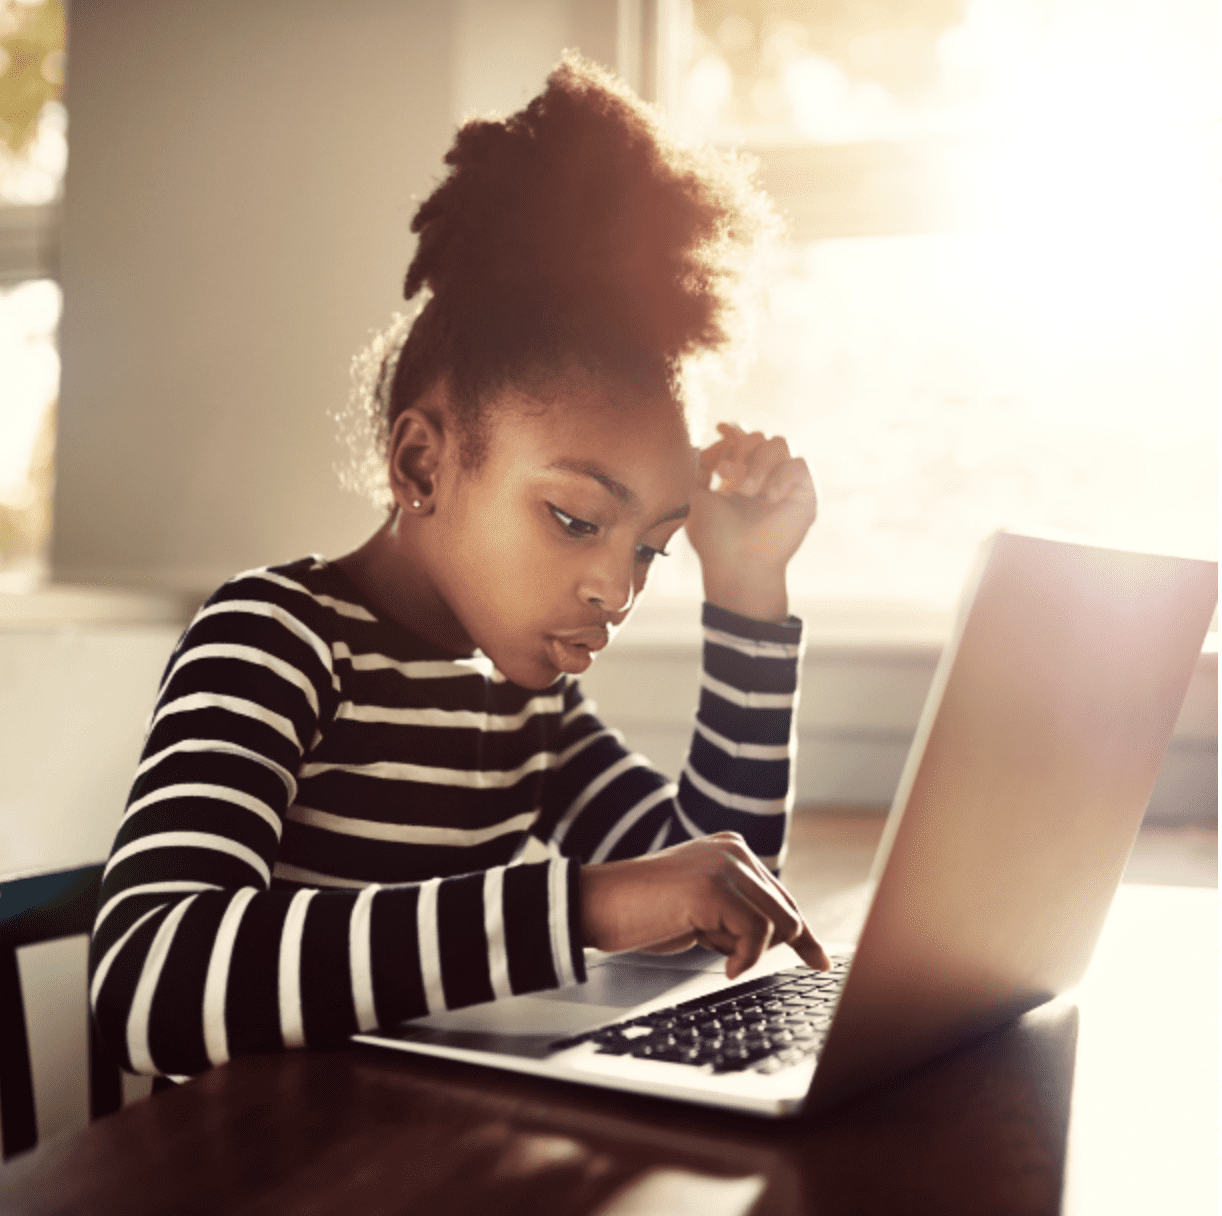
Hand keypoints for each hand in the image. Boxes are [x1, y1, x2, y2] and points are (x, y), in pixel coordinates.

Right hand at [580, 832, 830, 979]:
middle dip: (774, 947)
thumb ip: (736, 911)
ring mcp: (726, 866)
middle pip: (787, 912)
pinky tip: (724, 966)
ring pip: (779, 923)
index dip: (803, 934)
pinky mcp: (715, 888)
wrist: (597, 905)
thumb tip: (781, 939)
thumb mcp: (701, 907)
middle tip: (735, 961)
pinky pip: (758, 934)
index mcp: (732, 849)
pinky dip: (747, 959)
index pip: (782, 896)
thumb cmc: (643, 912)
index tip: (819, 961)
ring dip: (751, 951)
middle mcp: (734, 851)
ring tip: (714, 951)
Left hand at [684, 424, 816, 621]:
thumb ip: (702, 461)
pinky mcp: (805, 493)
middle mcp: (763, 475)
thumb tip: (723, 432)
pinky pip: (799, 463)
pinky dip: (781, 476)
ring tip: (746, 491)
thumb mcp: (696, 493)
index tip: (721, 428)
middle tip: (726, 477)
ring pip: (780, 442)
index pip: (742, 439)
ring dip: (758, 463)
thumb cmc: (713, 535)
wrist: (736, 564)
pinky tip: (768, 498)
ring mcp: (784, 483)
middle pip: (758, 435)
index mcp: (738, 474)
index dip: (734, 430)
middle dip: (740, 450)